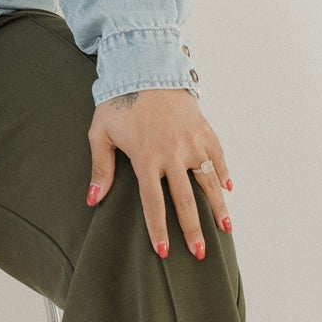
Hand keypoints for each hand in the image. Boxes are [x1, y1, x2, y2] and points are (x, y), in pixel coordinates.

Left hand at [84, 89, 232, 259]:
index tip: (165, 252)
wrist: (145, 66)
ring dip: (218, 207)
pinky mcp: (204, 130)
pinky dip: (223, 173)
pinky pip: (217, 157)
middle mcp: (173, 154)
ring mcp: (192, 142)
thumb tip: (93, 199)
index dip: (159, 229)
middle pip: (186, 201)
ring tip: (225, 229)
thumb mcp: (101, 133)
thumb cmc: (119, 101)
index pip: (154, 203)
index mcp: (146, 158)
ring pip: (208, 182)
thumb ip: (101, 168)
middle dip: (193, 230)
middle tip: (200, 254)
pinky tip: (228, 190)